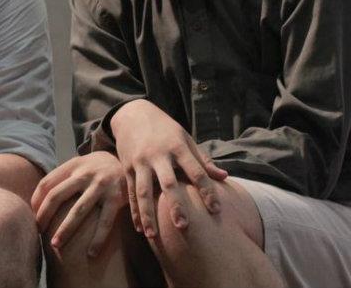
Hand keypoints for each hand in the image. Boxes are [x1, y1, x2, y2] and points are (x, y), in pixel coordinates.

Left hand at [30, 151, 127, 255]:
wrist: (126, 162)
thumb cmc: (95, 169)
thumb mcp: (78, 166)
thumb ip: (61, 179)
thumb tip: (37, 202)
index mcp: (72, 166)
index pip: (46, 183)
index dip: (36, 201)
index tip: (32, 216)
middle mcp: (84, 174)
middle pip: (57, 196)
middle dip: (44, 216)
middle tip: (38, 232)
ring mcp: (100, 186)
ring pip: (78, 210)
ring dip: (65, 229)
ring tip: (55, 245)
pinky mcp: (116, 198)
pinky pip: (105, 222)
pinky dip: (98, 239)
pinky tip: (90, 254)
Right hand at [110, 100, 227, 237]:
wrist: (132, 114)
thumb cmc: (165, 129)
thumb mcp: (186, 139)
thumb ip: (203, 160)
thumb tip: (224, 177)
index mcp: (177, 147)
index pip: (196, 171)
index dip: (206, 190)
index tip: (216, 210)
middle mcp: (158, 155)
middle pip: (168, 183)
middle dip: (175, 206)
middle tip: (184, 227)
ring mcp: (140, 162)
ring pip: (143, 191)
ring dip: (148, 214)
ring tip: (152, 236)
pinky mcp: (127, 167)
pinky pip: (130, 192)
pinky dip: (135, 211)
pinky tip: (139, 228)